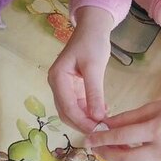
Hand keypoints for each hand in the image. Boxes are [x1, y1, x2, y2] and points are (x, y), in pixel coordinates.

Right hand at [47, 6, 114, 132]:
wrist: (92, 28)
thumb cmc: (92, 43)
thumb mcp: (94, 67)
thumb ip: (94, 93)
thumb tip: (97, 118)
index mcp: (57, 78)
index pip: (67, 107)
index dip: (81, 121)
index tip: (98, 131)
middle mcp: (56, 84)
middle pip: (66, 112)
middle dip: (82, 123)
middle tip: (102, 132)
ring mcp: (63, 86)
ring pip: (71, 110)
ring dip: (86, 119)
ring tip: (104, 124)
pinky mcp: (72, 86)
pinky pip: (78, 104)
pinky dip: (88, 111)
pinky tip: (102, 112)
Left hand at [84, 95, 160, 160]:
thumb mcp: (157, 106)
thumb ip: (131, 117)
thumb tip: (106, 123)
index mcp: (158, 129)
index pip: (122, 136)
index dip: (102, 138)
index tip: (88, 138)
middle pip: (125, 158)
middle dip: (106, 154)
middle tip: (94, 148)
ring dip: (118, 159)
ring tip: (107, 150)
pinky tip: (127, 152)